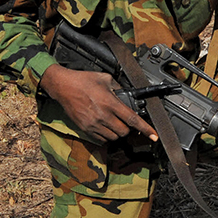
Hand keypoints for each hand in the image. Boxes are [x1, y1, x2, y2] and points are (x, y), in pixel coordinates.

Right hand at [40, 64, 157, 143]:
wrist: (63, 86)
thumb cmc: (83, 80)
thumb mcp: (105, 78)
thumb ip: (118, 87)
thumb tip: (126, 95)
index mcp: (110, 102)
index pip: (132, 119)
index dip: (146, 129)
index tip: (154, 136)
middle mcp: (103, 116)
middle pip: (124, 132)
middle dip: (128, 128)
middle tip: (125, 121)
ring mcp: (93, 124)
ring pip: (113, 137)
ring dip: (117, 132)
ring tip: (114, 123)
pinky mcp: (85, 129)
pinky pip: (101, 139)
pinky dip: (106, 135)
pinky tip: (104, 126)